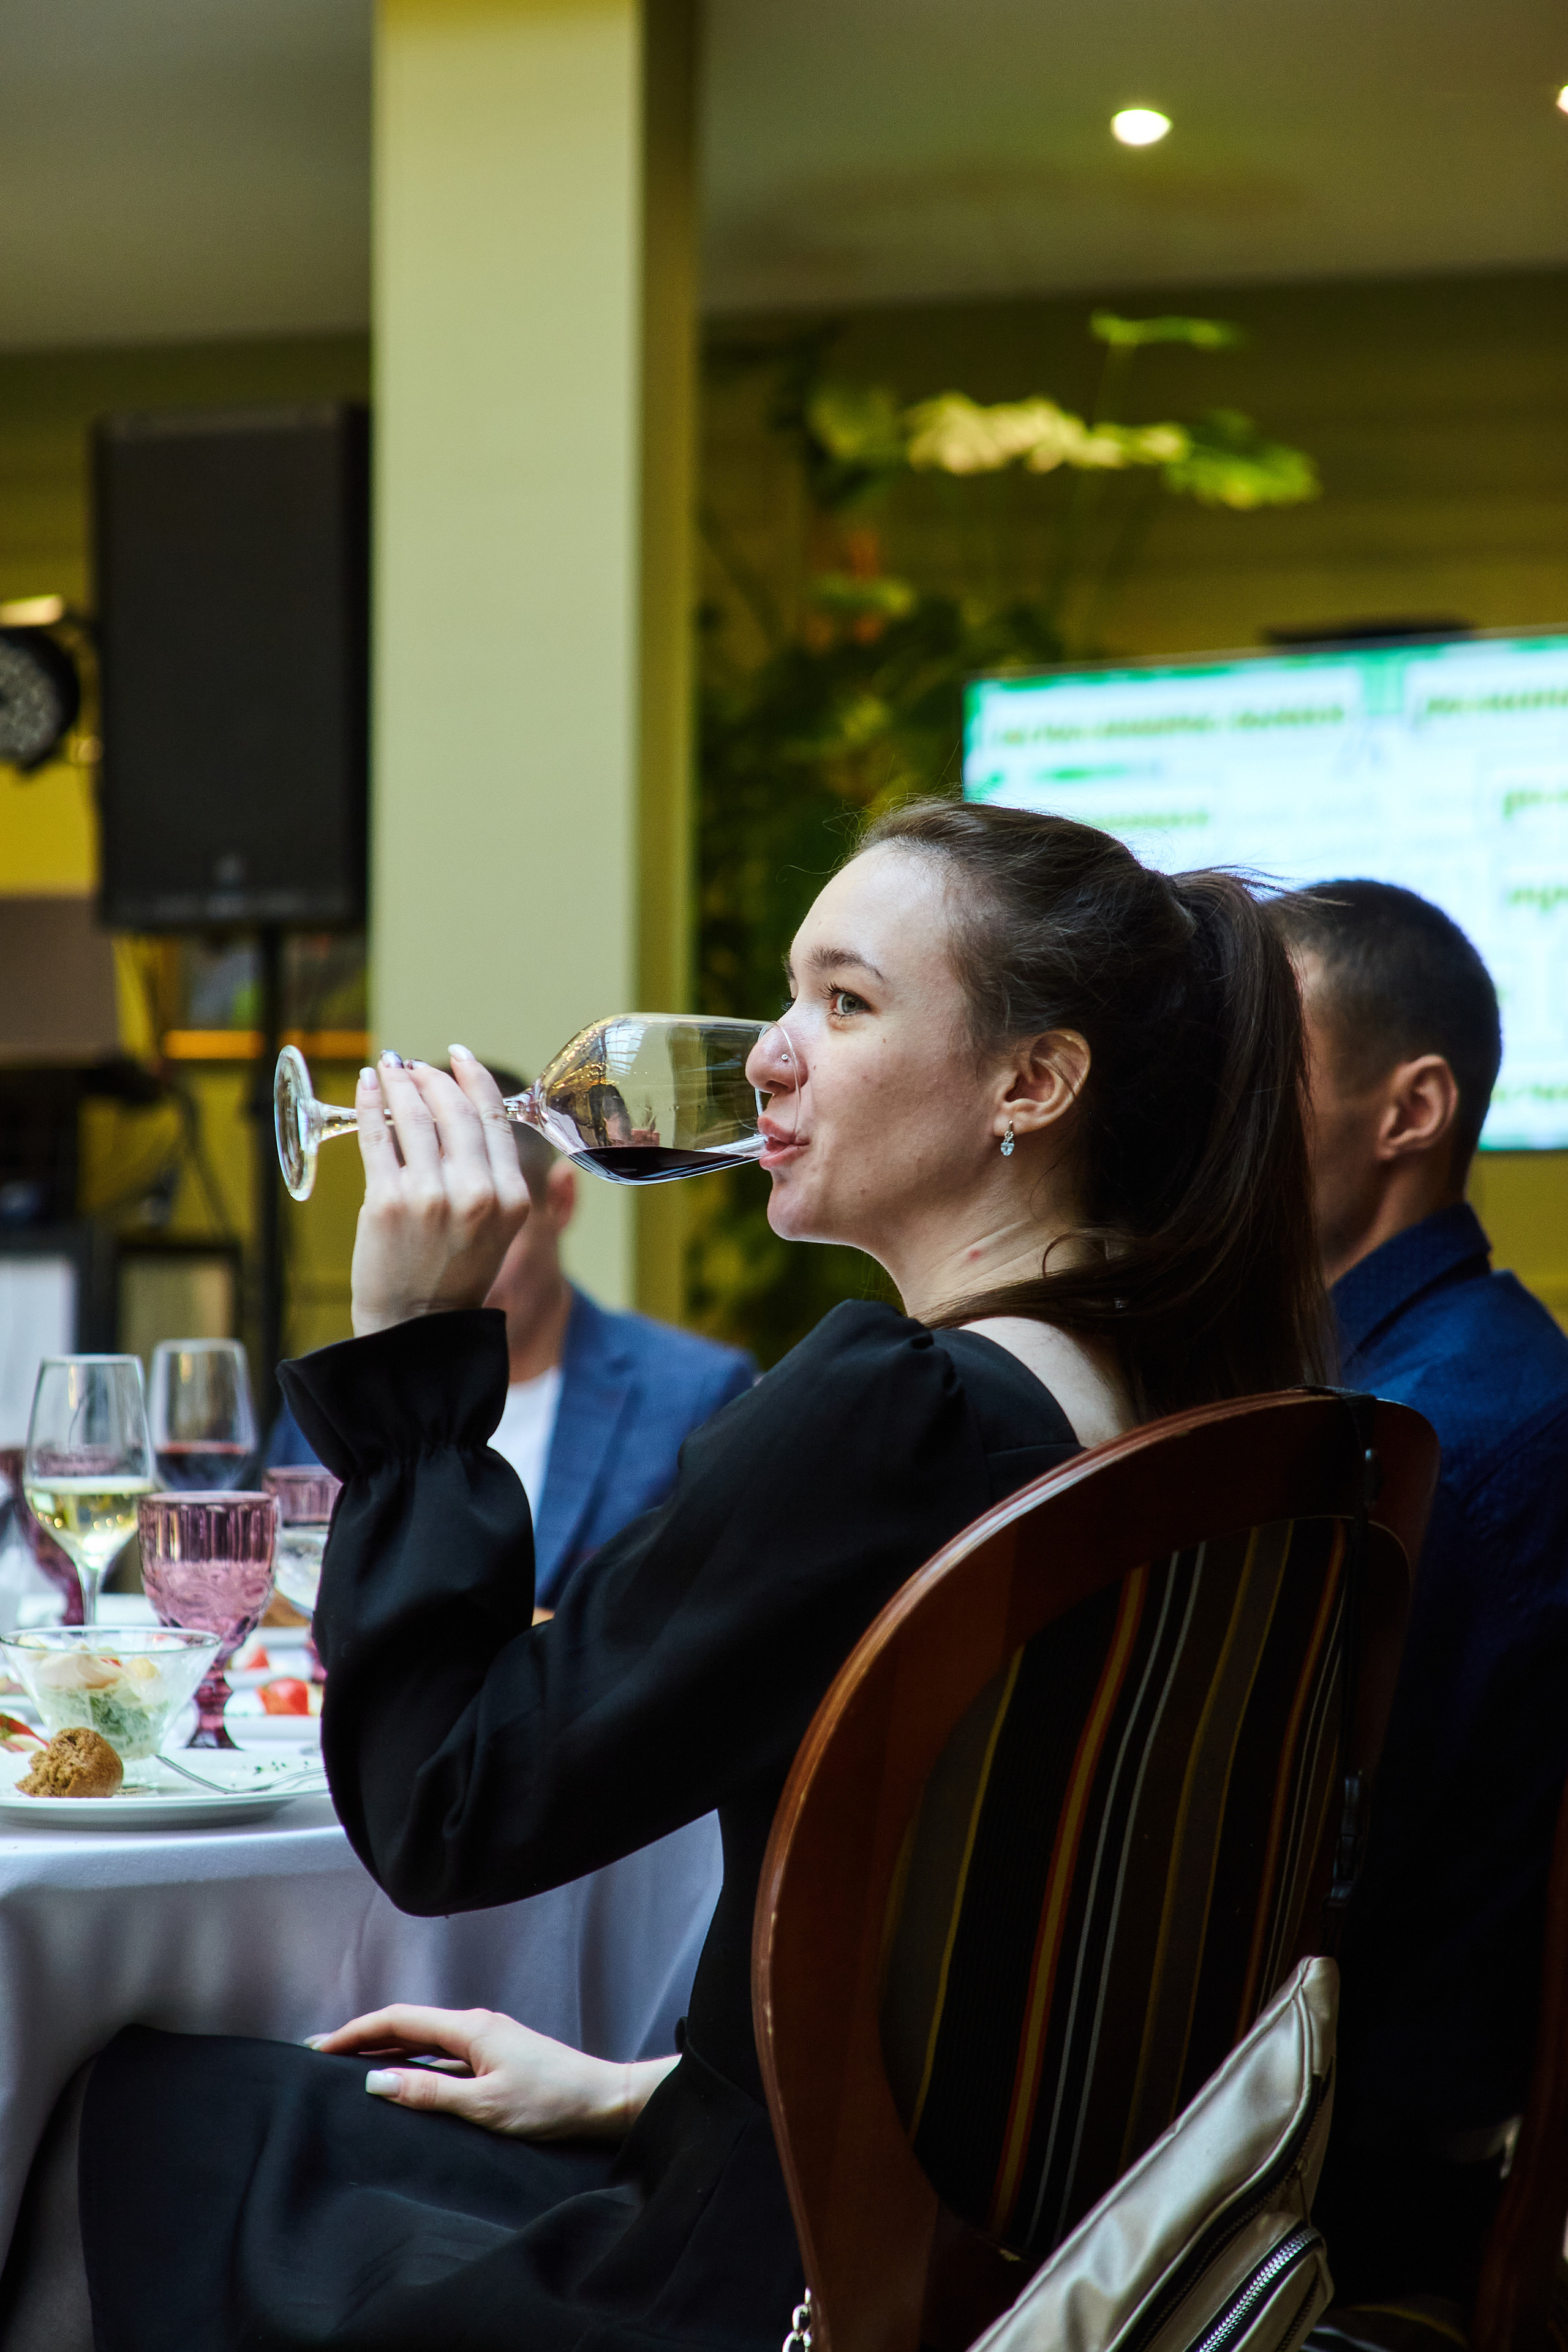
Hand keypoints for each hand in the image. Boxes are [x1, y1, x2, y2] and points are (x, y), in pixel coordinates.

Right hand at [307, 2004, 678, 2139]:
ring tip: (350, 2066)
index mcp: (469, 2028)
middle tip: (323, 2056)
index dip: (356, 2032)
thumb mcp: (484, 2105)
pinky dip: (414, 2062)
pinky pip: (443, 2054)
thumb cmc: (550, 2102)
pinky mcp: (496, 2057)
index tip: (320, 2048)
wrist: (603, 2099)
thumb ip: (429, 2092)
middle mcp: (475, 2026)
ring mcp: (486, 2040)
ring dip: (387, 2050)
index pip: (399, 2021)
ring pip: (425, 2039)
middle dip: (364, 2037)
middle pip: (408, 2025)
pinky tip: (402, 2079)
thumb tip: (376, 2080)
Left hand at [350, 1049, 530, 1337]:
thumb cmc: (453, 1275)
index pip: (494, 1118)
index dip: (474, 1079)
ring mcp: (430, 1196)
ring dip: (399, 1082)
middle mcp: (476, 1193)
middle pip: (454, 1110)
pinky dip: (371, 1103)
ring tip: (389, 1068)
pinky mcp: (387, 1201)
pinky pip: (378, 1136)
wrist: (416, 1328)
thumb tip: (463, 1110)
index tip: (458, 1057)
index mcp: (511, 1198)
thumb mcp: (496, 1228)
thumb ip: (492, 1176)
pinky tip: (367, 1087)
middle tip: (414, 1065)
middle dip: (431, 1078)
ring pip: (414, 1117)